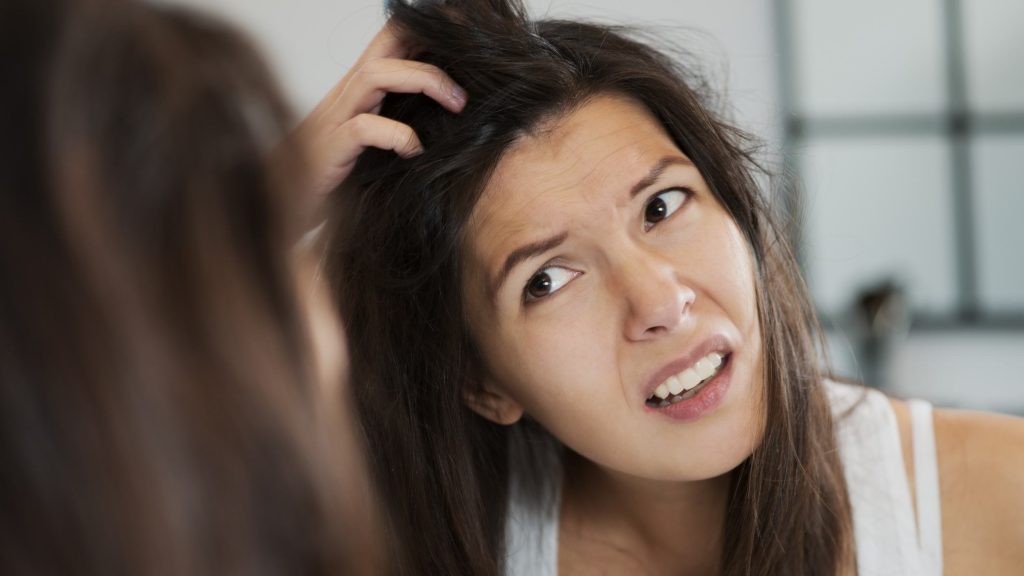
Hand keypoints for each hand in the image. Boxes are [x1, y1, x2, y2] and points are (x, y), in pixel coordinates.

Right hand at [295, 23, 466, 200]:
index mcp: (357, 93)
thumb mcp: (370, 149)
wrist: (281, 209)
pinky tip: (415, 152)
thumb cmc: (327, 180)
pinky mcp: (327, 151)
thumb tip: (447, 128)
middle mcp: (344, 97)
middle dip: (429, 43)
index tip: (468, 44)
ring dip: (422, 80)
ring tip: (456, 103)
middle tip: (470, 69)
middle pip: (384, 45)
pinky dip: (396, 135)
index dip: (427, 35)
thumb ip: (396, 129)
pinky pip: (363, 128)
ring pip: (374, 75)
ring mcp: (333, 121)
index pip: (391, 45)